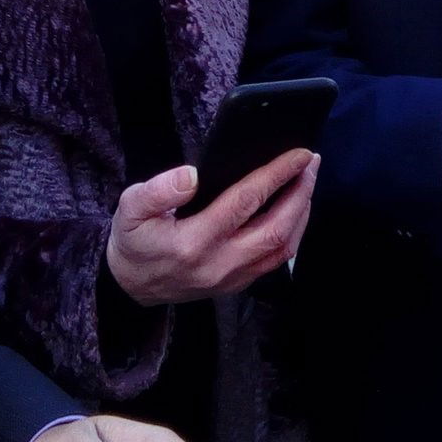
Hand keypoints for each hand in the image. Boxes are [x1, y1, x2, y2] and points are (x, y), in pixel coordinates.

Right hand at [106, 150, 318, 307]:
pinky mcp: (237, 284)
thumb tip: (192, 174)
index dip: (276, 174)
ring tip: (307, 182)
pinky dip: (292, 232)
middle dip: (300, 192)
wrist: (130, 286)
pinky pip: (275, 260)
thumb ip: (158, 190)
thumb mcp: (129, 208)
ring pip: (283, 248)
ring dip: (301, 213)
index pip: (245, 202)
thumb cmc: (133, 241)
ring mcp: (231, 278)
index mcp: (193, 242)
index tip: (298, 154)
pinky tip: (294, 209)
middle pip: (276, 228)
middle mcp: (219, 264)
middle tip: (311, 163)